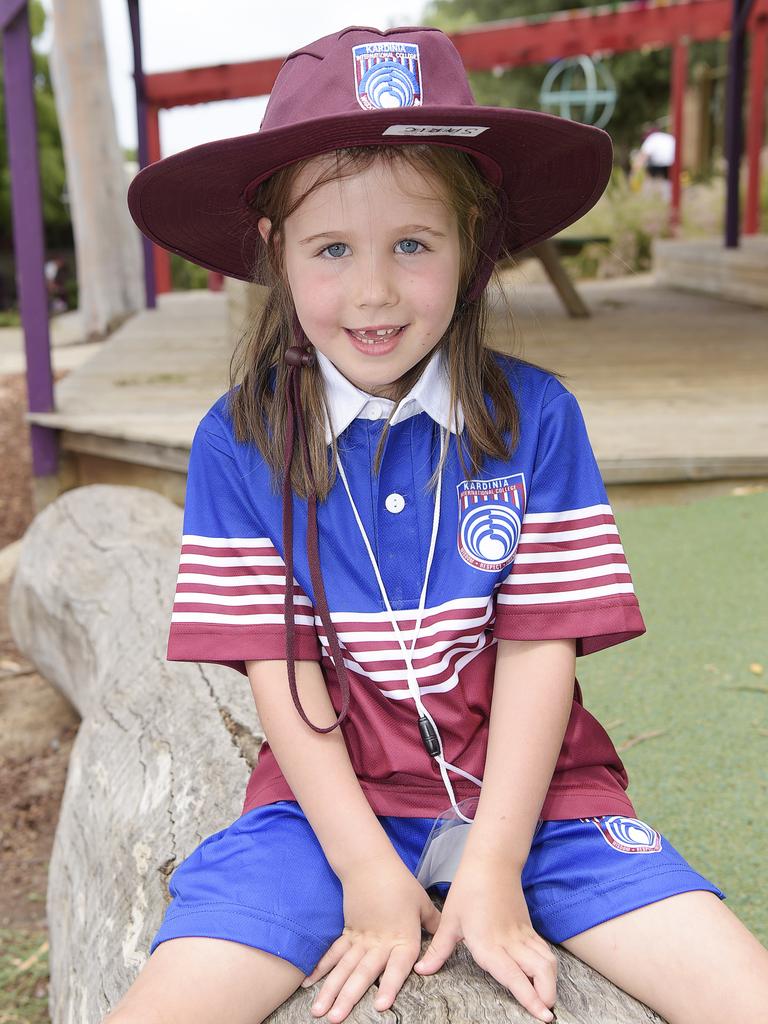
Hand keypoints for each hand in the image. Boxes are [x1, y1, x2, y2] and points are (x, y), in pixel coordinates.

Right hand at [301, 854, 440, 1022]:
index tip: (380, 1005)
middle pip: (363, 973)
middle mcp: (379, 943)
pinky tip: (309, 984)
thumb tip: (447, 935)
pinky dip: (321, 968)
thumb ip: (433, 923)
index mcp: (402, 938)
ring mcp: (360, 939)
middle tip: (335, 1019)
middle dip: (348, 997)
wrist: (370, 864)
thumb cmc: (399, 883)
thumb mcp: (422, 902)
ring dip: (331, 989)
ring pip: (344, 968)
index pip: (397, 966)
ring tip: (319, 1010)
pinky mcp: (348, 932)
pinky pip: (334, 953)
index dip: (390, 985)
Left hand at [412, 861, 556, 1022]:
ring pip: (548, 961)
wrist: (492, 862)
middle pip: (541, 972)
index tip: (543, 1017)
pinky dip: (547, 967)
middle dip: (547, 995)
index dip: (530, 998)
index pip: (515, 977)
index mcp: (489, 944)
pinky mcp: (528, 927)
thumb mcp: (450, 920)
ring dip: (551, 982)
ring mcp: (522, 935)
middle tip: (544, 1012)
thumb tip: (421, 970)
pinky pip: (544, 951)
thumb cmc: (468, 889)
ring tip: (545, 997)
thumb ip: (438, 950)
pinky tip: (542, 976)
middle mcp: (510, 943)